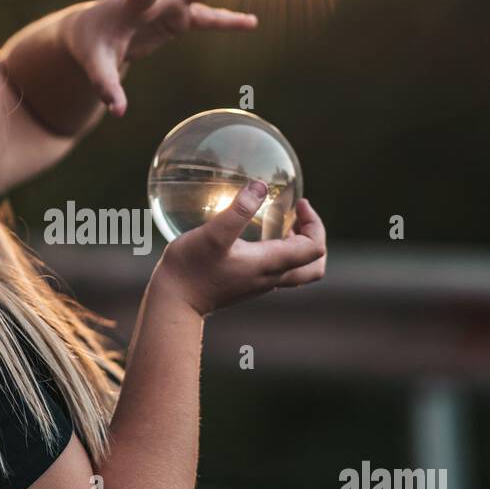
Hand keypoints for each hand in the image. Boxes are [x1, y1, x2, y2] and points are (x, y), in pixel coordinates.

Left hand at [61, 0, 265, 116]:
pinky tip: (253, 23)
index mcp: (131, 1)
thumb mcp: (95, 66)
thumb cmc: (91, 45)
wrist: (90, 31)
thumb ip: (106, 86)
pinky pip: (206, 16)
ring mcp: (168, 3)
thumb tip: (117, 112)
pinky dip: (227, 19)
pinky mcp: (176, 17)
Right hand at [153, 182, 326, 317]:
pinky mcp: (245, 284)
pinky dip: (279, 251)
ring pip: (297, 270)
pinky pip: (276, 270)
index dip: (315, 223)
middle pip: (313, 267)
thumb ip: (238, 210)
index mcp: (270, 264)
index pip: (314, 249)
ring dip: (298, 245)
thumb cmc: (191, 268)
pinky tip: (257, 235)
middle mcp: (270, 278)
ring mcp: (258, 283)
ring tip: (282, 222)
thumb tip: (261, 186)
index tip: (298, 203)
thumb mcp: (214, 234)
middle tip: (300, 217)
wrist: (174, 302)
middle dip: (315, 239)